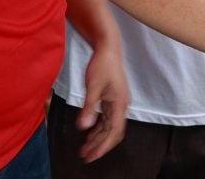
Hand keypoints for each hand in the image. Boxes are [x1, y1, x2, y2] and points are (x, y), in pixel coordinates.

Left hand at [76, 41, 128, 161]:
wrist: (108, 48)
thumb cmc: (102, 64)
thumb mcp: (93, 86)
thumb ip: (89, 107)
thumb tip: (84, 127)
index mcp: (119, 103)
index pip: (114, 131)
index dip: (103, 146)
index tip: (92, 156)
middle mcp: (121, 105)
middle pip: (113, 132)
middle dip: (100, 146)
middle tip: (85, 157)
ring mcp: (117, 103)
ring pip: (110, 127)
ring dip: (98, 138)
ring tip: (84, 148)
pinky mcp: (112, 99)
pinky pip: (107, 119)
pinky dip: (98, 128)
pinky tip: (89, 134)